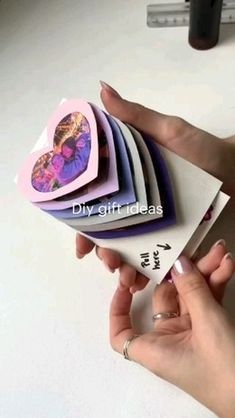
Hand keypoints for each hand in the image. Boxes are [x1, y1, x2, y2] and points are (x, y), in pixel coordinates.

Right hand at [76, 82, 234, 262]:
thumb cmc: (203, 150)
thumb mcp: (169, 130)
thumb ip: (136, 116)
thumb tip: (102, 90)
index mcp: (126, 177)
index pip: (95, 199)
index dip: (81, 219)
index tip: (79, 239)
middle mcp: (134, 201)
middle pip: (106, 228)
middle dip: (98, 248)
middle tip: (104, 260)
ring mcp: (151, 221)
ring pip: (125, 246)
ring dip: (117, 264)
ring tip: (123, 276)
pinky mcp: (169, 236)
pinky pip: (151, 257)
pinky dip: (142, 271)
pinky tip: (139, 280)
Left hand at [110, 242, 234, 416]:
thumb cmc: (227, 375)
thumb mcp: (208, 325)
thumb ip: (193, 291)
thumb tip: (180, 264)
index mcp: (156, 349)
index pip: (122, 334)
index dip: (118, 310)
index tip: (125, 284)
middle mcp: (170, 340)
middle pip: (164, 299)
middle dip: (181, 274)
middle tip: (195, 254)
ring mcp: (191, 333)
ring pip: (189, 295)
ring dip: (204, 274)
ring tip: (218, 256)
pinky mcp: (211, 329)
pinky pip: (207, 300)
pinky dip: (216, 284)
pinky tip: (226, 267)